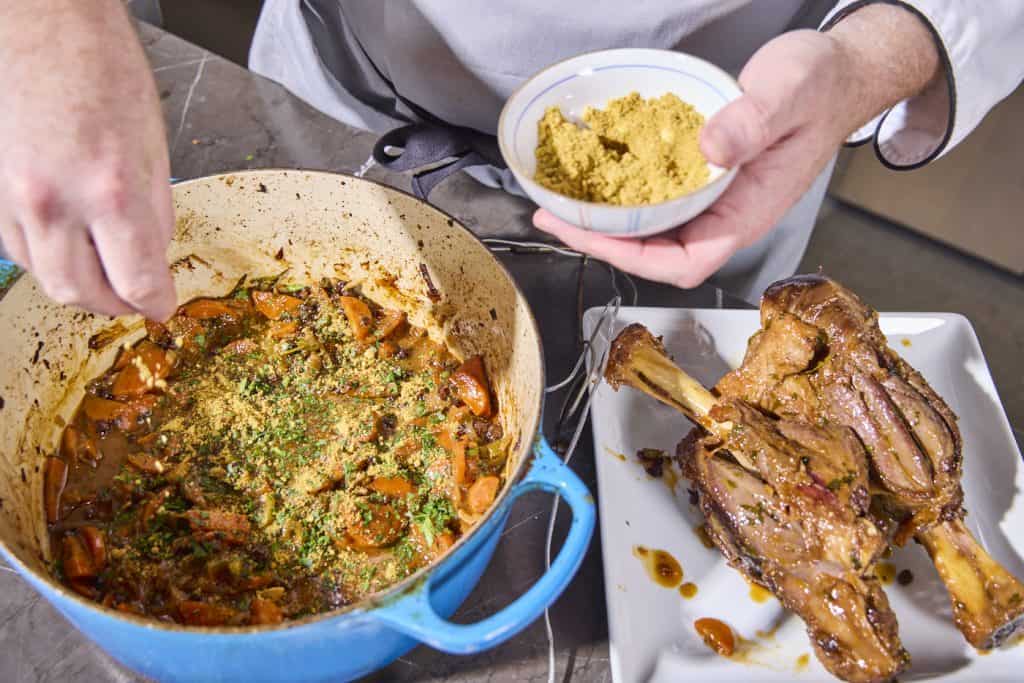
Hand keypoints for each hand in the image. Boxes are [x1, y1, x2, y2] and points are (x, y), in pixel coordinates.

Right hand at [0, 1, 176, 319]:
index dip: (155, 303)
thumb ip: (154, 213)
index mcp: (110, 191)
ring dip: (79, 285)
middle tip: (136, 300)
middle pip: (81, 293)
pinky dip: (47, 256)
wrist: (39, 26)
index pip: (136, 281)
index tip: (163, 306)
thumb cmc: (102, 72)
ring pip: (44, 276)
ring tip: (106, 273)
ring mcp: (11, 198)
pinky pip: (17, 247)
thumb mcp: (153, 148)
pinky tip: (70, 242)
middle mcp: (53, 203)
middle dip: (115, 305)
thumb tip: (154, 258)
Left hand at [534, 7, 938, 287]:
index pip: (683, 262)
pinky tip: (592, 174)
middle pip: (654, 251)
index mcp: (747, 214)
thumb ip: (752, 122)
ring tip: (557, 201)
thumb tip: (707, 150)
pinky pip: (655, 195)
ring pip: (651, 226)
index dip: (633, 259)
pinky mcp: (700, 173)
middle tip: (550, 215)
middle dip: (600, 241)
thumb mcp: (791, 94)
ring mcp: (711, 196)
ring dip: (603, 220)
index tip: (591, 238)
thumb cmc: (823, 86)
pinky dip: (620, 190)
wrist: (837, 72)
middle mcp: (724, 214)